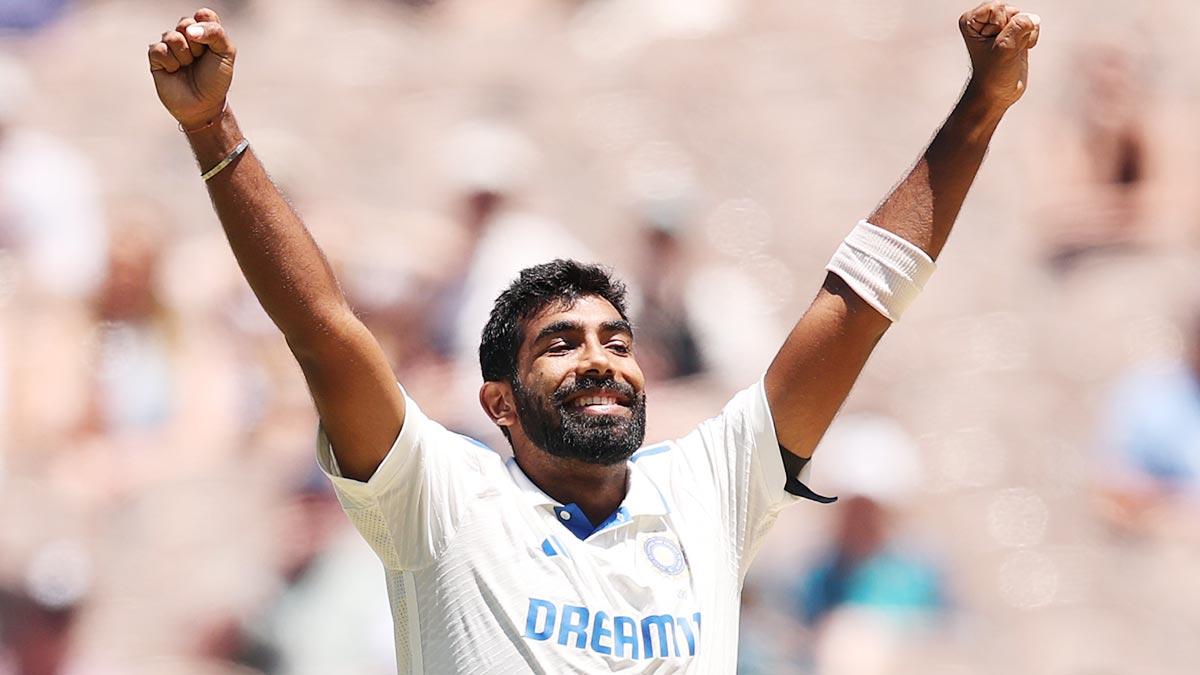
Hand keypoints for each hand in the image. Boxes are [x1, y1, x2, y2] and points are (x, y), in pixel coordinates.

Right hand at [148, 8, 235, 129]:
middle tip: (200, 60)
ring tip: (188, 67)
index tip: (212, 46)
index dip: (207, 29)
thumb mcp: (226, 53)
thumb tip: (189, 30)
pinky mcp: (156, 57)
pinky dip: (171, 62)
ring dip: (185, 55)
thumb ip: (215, 33)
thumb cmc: (216, 79)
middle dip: (197, 45)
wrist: (204, 105)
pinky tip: (175, 71)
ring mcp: (170, 45)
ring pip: (172, 36)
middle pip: (186, 23)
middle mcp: (186, 35)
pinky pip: (159, 49)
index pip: (203, 14)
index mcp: (204, 31)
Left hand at [959, 2, 1040, 109]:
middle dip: (1013, 30)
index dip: (1000, 26)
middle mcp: (984, 20)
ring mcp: (1001, 25)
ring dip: (1023, 35)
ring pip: (1024, 16)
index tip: (992, 44)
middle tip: (1004, 49)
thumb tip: (1033, 18)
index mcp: (971, 20)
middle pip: (1012, 10)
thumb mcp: (1004, 48)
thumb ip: (1018, 27)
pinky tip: (1021, 50)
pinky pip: (1033, 23)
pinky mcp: (1015, 31)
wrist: (998, 93)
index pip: (997, 7)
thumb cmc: (993, 74)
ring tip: (1012, 50)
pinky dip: (1030, 37)